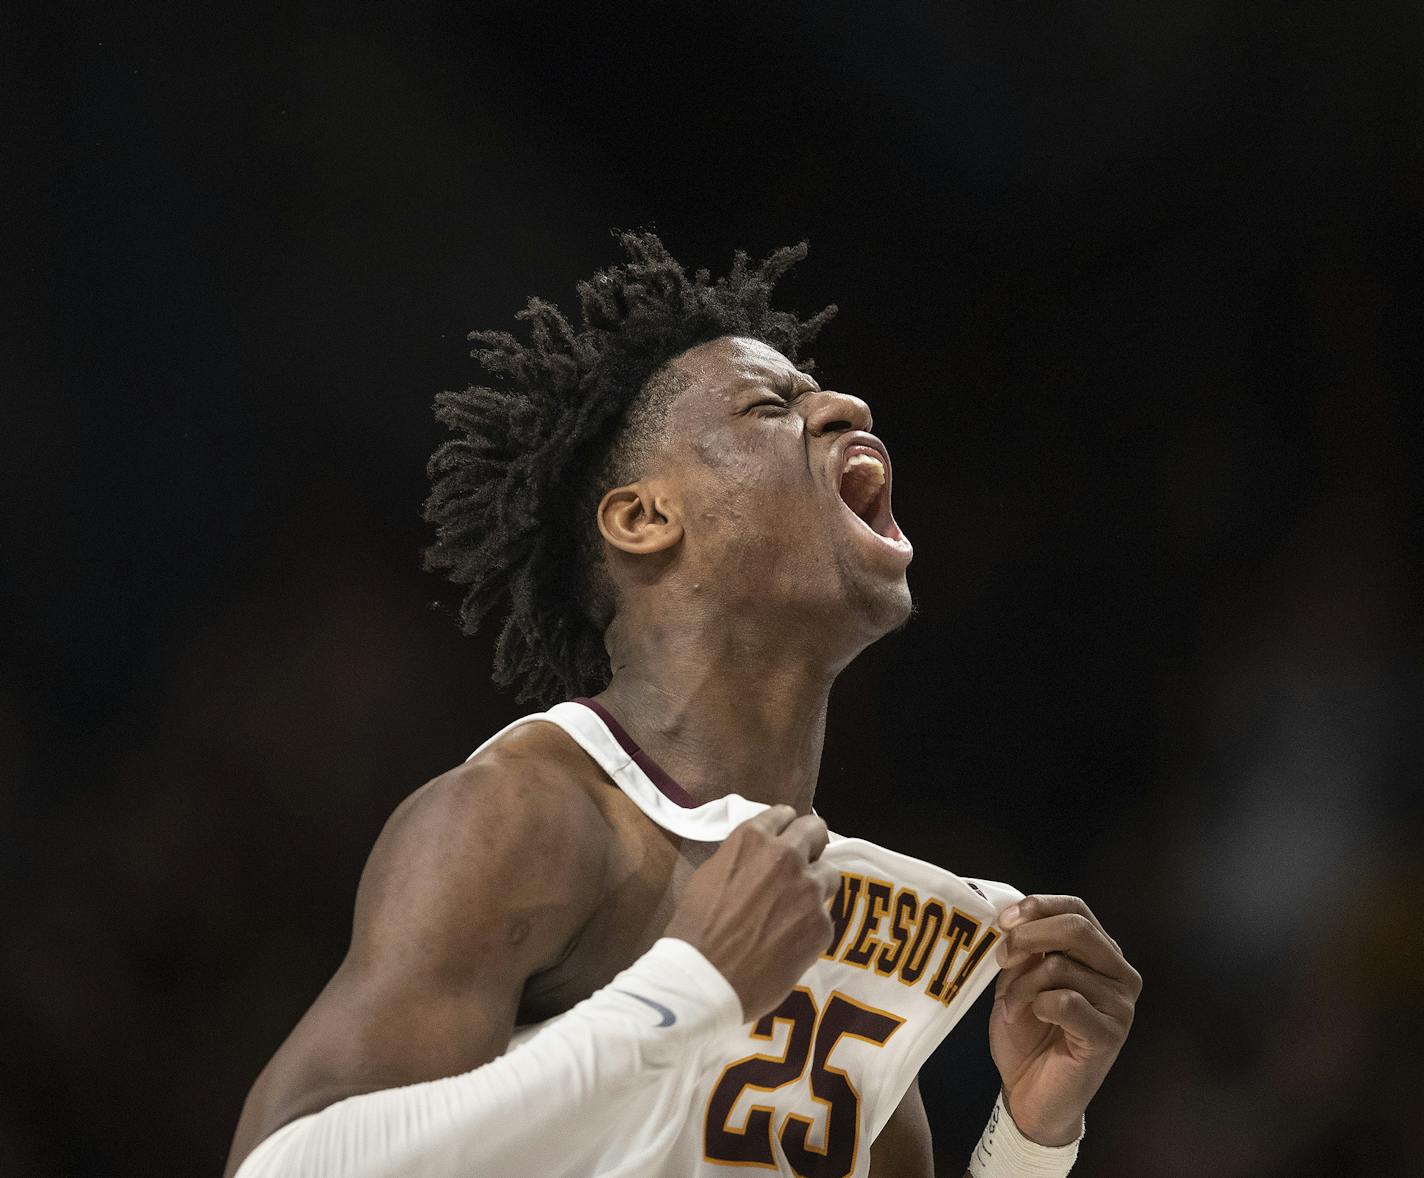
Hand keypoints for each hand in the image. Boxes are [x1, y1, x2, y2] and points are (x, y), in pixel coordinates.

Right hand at [665, 805, 839, 1021]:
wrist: (706, 977)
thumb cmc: (696, 928)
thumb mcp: (709, 876)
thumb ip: (741, 859)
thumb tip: (756, 861)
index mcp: (753, 839)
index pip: (783, 814)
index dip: (785, 828)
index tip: (784, 839)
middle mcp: (787, 855)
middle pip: (815, 831)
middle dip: (811, 843)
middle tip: (803, 862)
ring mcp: (809, 890)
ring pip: (828, 874)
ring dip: (815, 885)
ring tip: (796, 909)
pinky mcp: (822, 924)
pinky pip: (824, 916)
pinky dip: (810, 925)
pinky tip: (790, 942)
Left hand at [988, 894, 1141, 1145]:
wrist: (1029, 1093)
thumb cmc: (1027, 1032)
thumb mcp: (1019, 977)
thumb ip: (1026, 947)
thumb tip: (1014, 917)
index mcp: (1100, 953)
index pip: (1077, 908)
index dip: (1038, 906)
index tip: (1004, 920)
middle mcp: (1120, 973)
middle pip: (1076, 928)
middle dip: (1028, 936)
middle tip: (1001, 956)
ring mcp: (1120, 1005)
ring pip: (1061, 967)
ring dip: (1022, 985)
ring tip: (1014, 1007)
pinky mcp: (1110, 1034)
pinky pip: (1064, 1001)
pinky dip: (1036, 1006)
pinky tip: (1034, 1020)